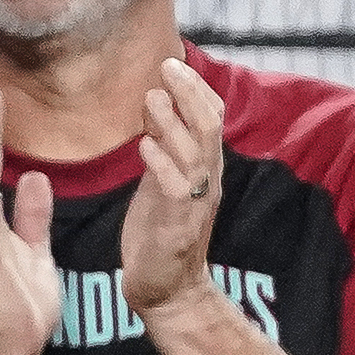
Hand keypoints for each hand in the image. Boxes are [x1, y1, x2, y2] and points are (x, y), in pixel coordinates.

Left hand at [119, 56, 224, 319]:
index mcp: (203, 168)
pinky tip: (144, 144)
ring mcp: (195, 203)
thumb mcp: (161, 180)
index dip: (195, 89)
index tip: (171, 63)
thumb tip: (154, 100)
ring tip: (152, 97)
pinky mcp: (177, 227)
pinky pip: (175, 190)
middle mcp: (206, 181)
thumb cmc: (160, 232)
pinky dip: (161, 164)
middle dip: (190, 94)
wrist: (166, 290)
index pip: (210, 119)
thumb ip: (163, 144)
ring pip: (194, 154)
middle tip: (166, 66)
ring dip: (173, 123)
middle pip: (210, 127)